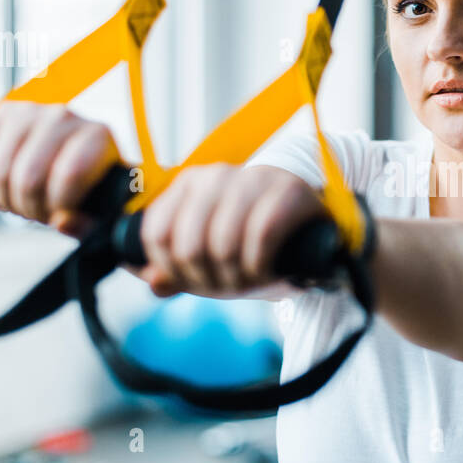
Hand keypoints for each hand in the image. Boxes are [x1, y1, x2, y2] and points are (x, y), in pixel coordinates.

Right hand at [0, 102, 119, 238]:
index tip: (58, 216)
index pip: (68, 174)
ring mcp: (29, 110)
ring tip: (20, 204)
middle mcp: (62, 117)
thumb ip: (86, 224)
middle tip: (37, 213)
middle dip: (28, 208)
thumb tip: (61, 222)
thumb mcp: (97, 211)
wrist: (72, 155)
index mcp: (95, 136)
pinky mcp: (2, 113)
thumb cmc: (87, 186)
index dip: (56, 206)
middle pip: (28, 177)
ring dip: (4, 199)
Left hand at [131, 163, 329, 298]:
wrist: (310, 217)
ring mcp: (253, 180)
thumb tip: (152, 281)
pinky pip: (262, 236)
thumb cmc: (252, 237)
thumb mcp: (212, 255)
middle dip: (207, 279)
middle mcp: (216, 176)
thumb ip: (177, 269)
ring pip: (223, 244)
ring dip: (237, 277)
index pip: (156, 233)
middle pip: (188, 246)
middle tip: (227, 287)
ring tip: (249, 281)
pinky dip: (261, 265)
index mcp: (188, 184)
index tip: (193, 281)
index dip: (171, 269)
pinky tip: (267, 271)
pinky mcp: (288, 191)